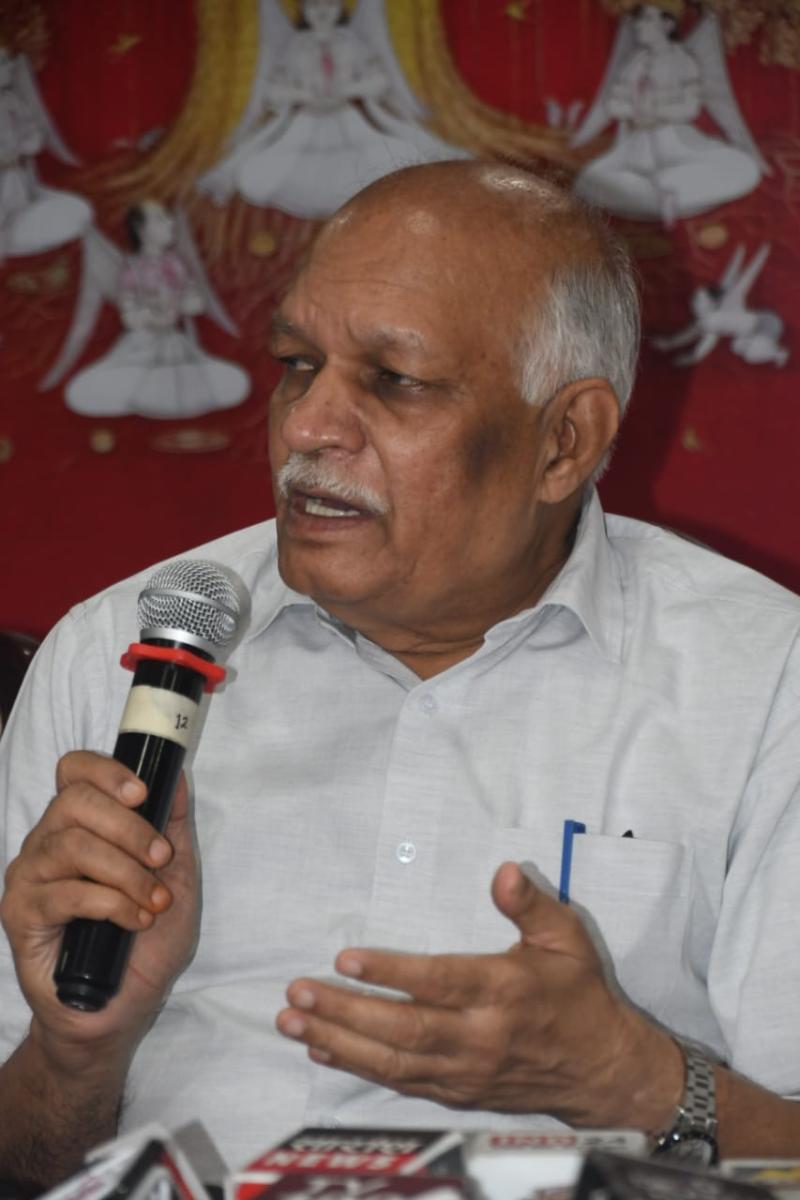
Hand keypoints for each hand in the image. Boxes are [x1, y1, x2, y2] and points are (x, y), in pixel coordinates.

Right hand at [0, 751, 198, 1061]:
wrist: (121, 1008)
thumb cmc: (147, 940)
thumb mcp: (177, 875)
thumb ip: (173, 826)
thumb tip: (176, 777)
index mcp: (79, 824)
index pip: (74, 772)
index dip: (105, 772)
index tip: (142, 793)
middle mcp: (47, 842)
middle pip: (74, 802)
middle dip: (129, 827)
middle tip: (161, 857)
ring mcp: (29, 877)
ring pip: (71, 846)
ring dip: (124, 870)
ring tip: (153, 900)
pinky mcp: (21, 914)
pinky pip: (63, 893)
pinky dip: (110, 903)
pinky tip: (135, 920)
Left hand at [277, 862, 682, 1128]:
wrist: (602, 1071)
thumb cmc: (578, 994)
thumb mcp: (566, 938)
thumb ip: (530, 904)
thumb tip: (503, 870)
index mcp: (505, 991)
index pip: (439, 982)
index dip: (391, 971)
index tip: (345, 958)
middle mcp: (481, 1036)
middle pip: (404, 1029)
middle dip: (345, 1012)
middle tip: (297, 994)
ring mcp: (466, 1070)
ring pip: (394, 1062)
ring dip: (340, 1041)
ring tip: (293, 1021)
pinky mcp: (458, 1091)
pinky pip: (401, 1082)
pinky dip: (359, 1067)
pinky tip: (324, 1049)